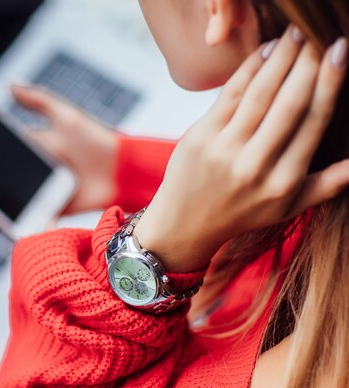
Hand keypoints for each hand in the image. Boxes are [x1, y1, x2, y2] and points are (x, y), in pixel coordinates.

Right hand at [11, 85, 117, 213]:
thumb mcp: (67, 117)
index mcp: (34, 146)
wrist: (124, 171)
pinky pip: (34, 217)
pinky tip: (11, 230)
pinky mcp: (55, 208)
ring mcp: (44, 190)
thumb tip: (9, 83)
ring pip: (13, 202)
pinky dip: (23, 224)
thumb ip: (39, 101)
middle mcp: (35, 169)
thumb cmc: (97, 140)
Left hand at [135, 27, 348, 271]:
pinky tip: (265, 50)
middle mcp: (254, 166)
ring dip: (280, 58)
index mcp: (283, 181)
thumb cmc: (242, 212)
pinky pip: (228, 95)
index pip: (312, 123)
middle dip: (307, 63)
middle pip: (288, 104)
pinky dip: (248, 70)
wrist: (184, 223)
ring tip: (297, 33)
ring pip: (259, 94)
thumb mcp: (288, 208)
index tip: (340, 53)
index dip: (329, 84)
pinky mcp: (200, 137)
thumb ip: (326, 184)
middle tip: (321, 34)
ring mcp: (224, 150)